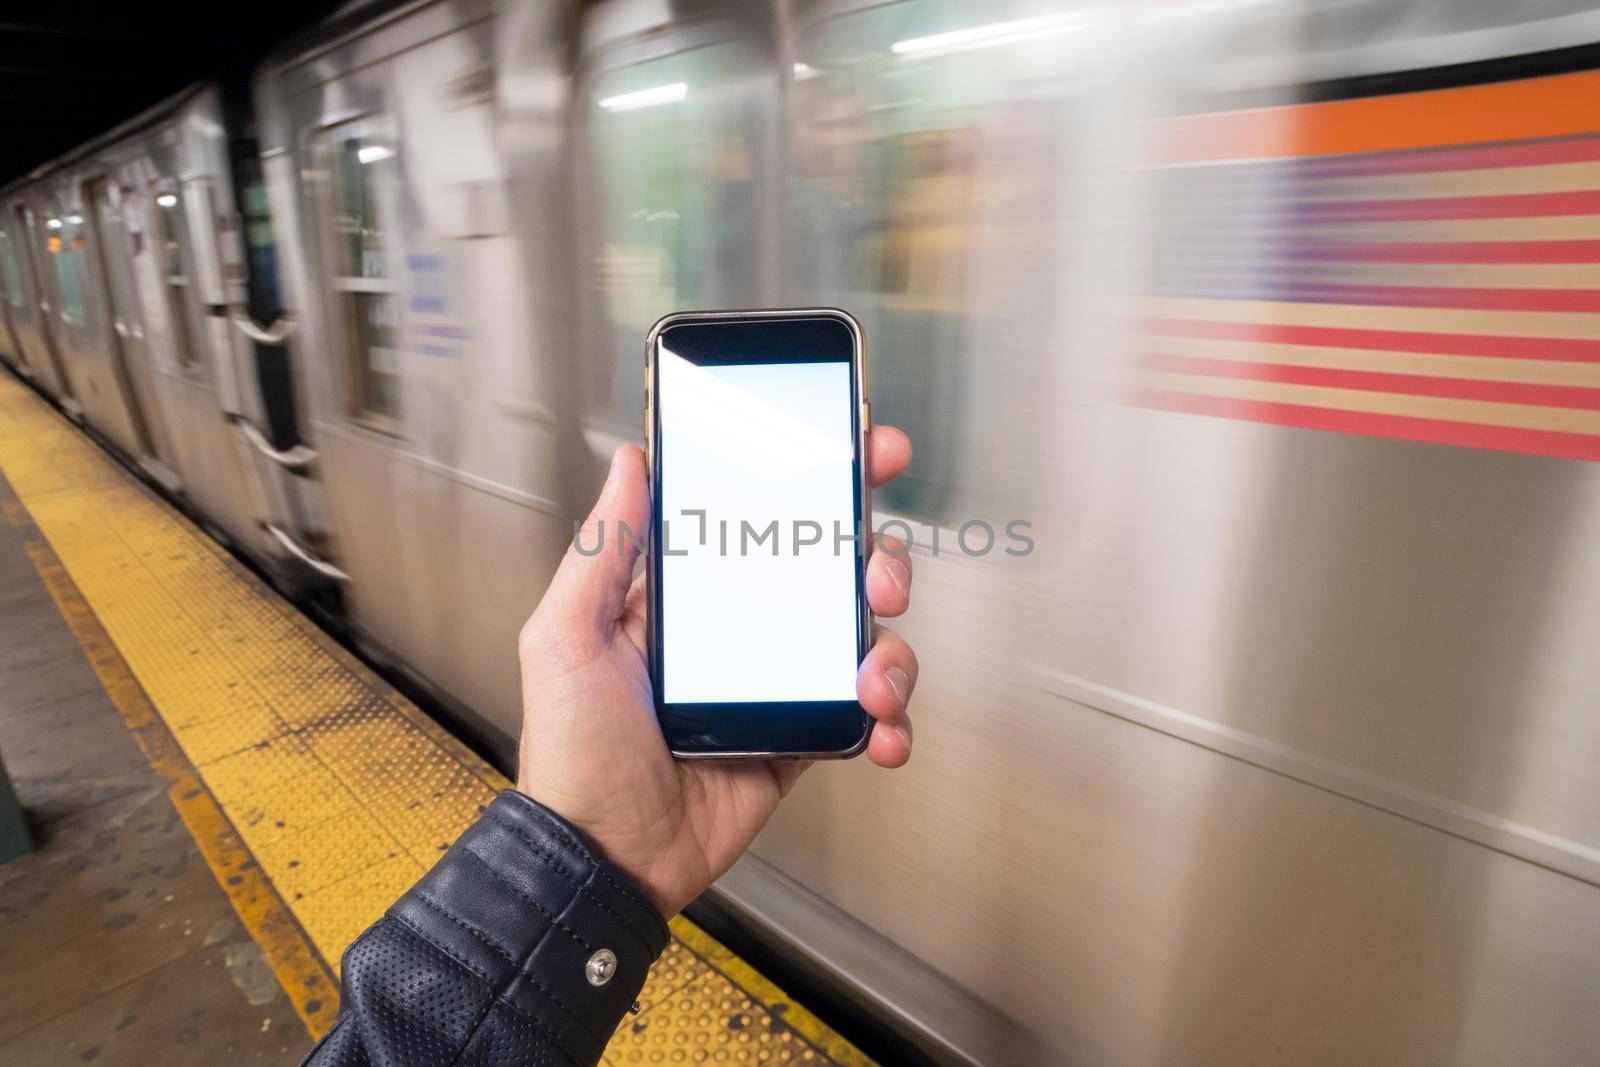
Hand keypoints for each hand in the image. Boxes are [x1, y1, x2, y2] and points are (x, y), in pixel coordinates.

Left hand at [515, 428, 917, 916]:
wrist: (604, 859)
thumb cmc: (572, 751)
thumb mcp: (565, 638)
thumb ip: (603, 550)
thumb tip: (632, 462)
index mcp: (687, 594)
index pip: (759, 516)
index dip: (818, 477)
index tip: (864, 450)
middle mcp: (738, 628)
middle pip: (832, 569)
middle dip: (877, 562)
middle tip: (879, 577)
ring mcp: (776, 684)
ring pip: (862, 638)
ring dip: (890, 649)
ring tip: (873, 678)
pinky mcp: (802, 738)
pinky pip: (865, 715)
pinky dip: (890, 720)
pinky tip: (882, 730)